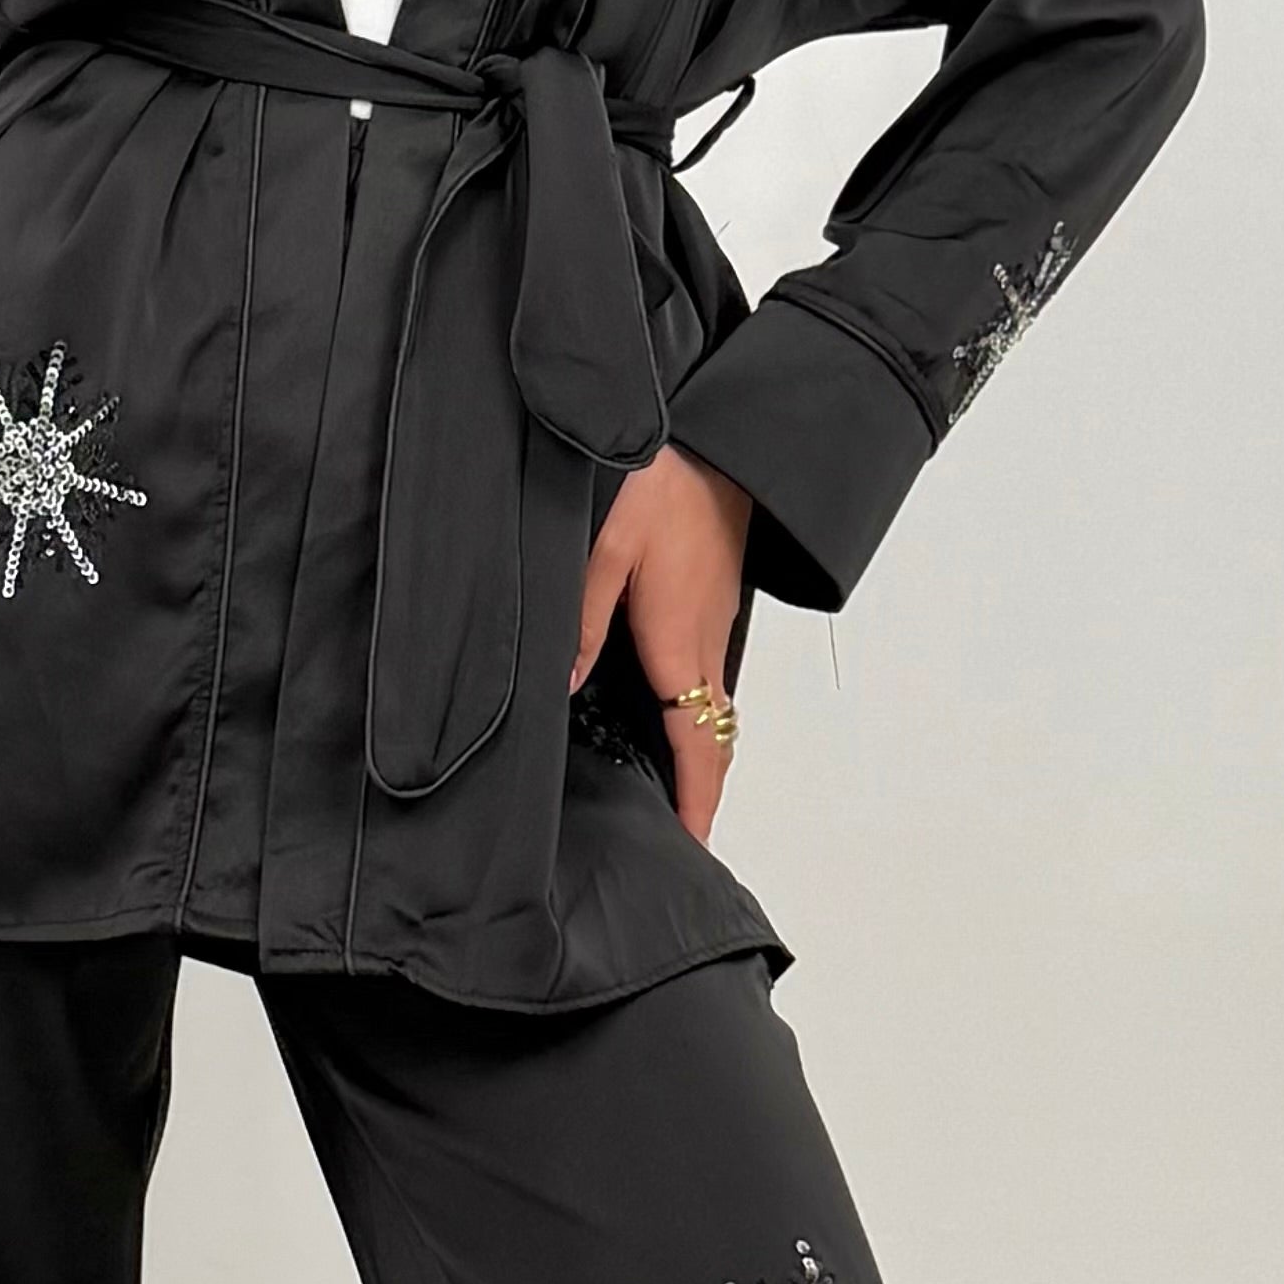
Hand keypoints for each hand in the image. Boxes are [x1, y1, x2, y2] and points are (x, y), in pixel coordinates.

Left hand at [570, 447, 755, 842]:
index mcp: (678, 638)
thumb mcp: (606, 548)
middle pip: (713, 735)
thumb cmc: (661, 484)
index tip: (692, 840)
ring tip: (677, 790)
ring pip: (714, 705)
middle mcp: (706, 639)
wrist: (717, 443)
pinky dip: (699, 712)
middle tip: (683, 832)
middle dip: (704, 790)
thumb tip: (567, 683)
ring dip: (702, 753)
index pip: (696, 740)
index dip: (697, 797)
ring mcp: (715, 621)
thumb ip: (583, 618)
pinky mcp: (714, 601)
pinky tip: (671, 712)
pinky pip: (710, 672)